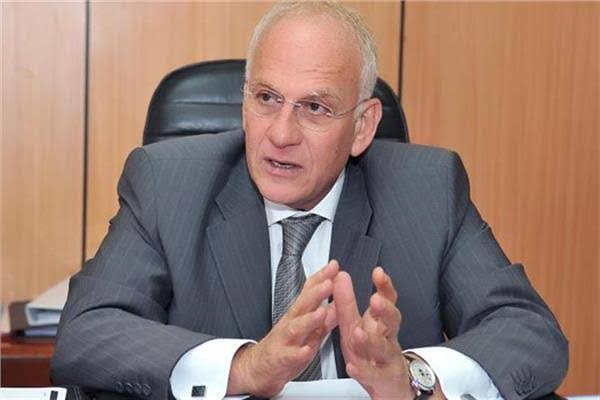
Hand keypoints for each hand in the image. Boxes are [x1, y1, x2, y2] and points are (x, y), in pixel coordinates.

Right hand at [227, 260, 338, 396]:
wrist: (258, 369)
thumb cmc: (285, 347)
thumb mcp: (309, 330)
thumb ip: (327, 316)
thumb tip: (341, 301)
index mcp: (299, 315)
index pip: (309, 291)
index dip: (321, 278)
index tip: (334, 266)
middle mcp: (291, 324)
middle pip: (302, 305)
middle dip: (316, 293)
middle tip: (328, 283)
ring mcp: (285, 341)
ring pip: (295, 328)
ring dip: (308, 320)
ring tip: (321, 313)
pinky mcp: (281, 360)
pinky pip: (290, 356)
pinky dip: (299, 353)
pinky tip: (307, 350)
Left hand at [334, 267, 412, 399]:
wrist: (390, 386)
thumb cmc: (371, 351)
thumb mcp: (355, 325)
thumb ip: (347, 302)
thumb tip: (340, 276)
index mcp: (380, 323)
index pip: (388, 300)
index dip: (385, 287)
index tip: (378, 272)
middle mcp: (387, 338)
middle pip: (393, 322)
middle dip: (385, 311)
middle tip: (375, 300)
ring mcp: (386, 359)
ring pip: (384, 348)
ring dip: (372, 340)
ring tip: (359, 333)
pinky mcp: (381, 380)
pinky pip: (373, 376)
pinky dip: (363, 372)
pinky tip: (352, 367)